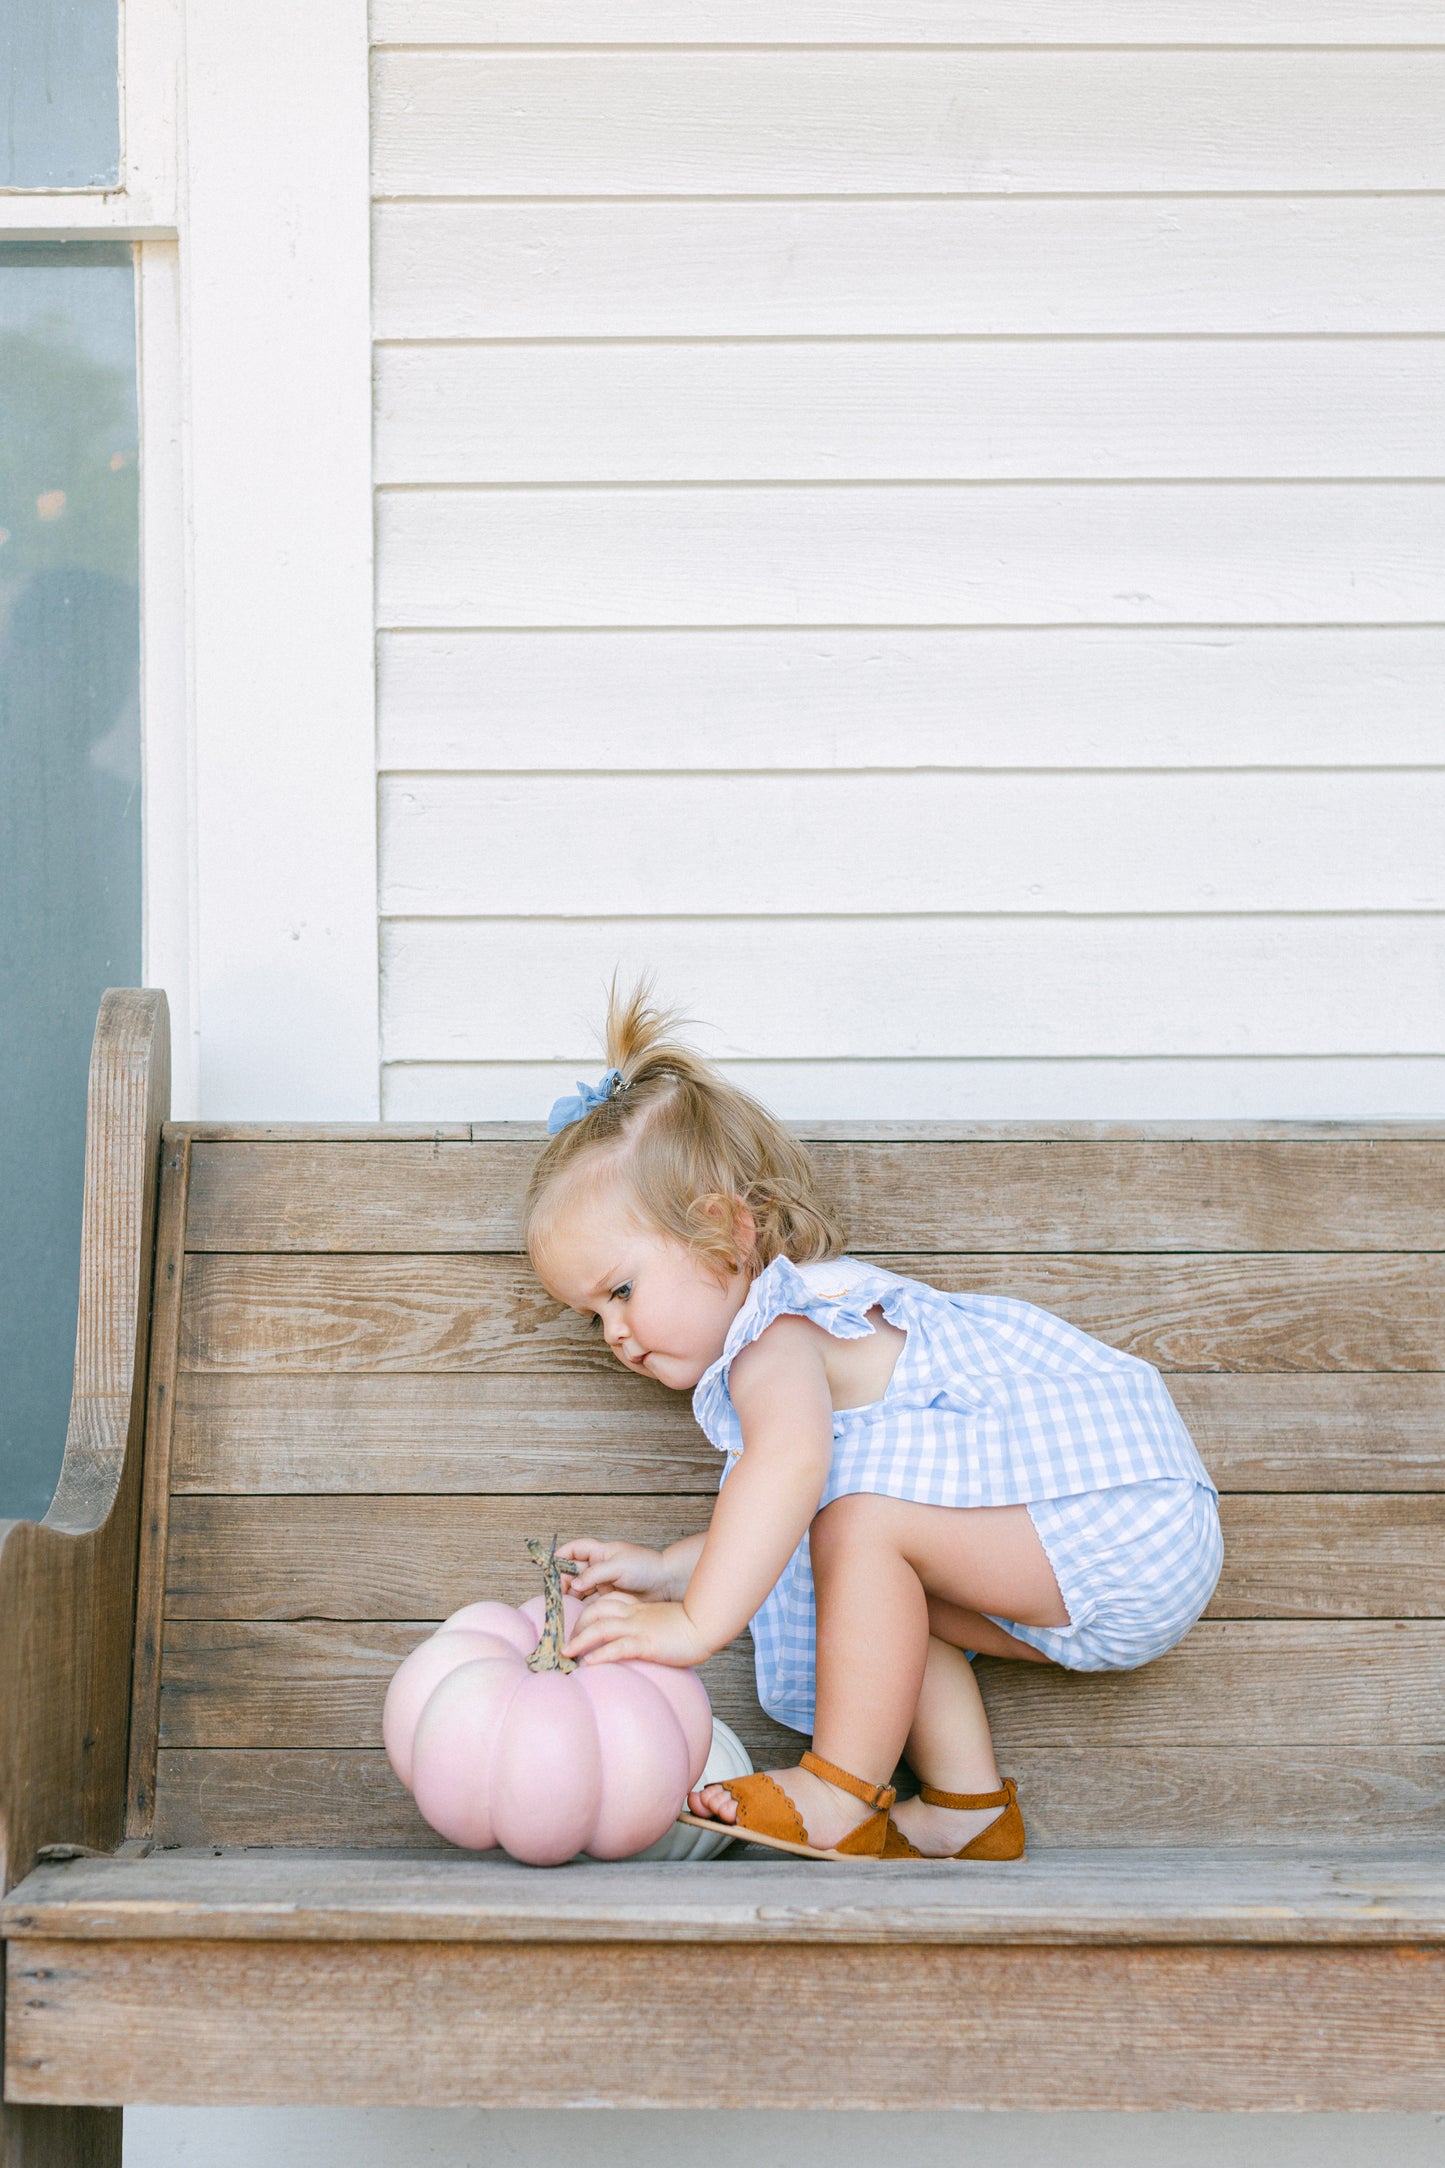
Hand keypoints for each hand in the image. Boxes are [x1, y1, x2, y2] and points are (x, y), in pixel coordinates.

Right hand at [556, 1537, 674, 1600]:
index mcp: (601, 1552)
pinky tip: (574, 1613)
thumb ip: (594, 1574)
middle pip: (573, 1570)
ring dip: (569, 1595)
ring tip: (561, 1605)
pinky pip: (588, 1602)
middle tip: (556, 1592)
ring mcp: (603, 1583)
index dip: (560, 1555)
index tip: (548, 1565)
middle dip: (562, 1579)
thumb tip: (574, 1585)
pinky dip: (580, 1606)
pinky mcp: (608, 1598)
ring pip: (579, 1588)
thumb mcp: (618, 1566)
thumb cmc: (645, 1567)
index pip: (575, 1549)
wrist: (666, 1584)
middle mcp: (599, 1567)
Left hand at [564, 1593, 711, 1669]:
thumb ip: (648, 1626)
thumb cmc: (690, 1627)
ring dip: (580, 1639)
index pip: (608, 1602)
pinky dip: (601, 1654)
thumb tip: (638, 1641)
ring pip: (601, 1627)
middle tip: (568, 1642)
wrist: (707, 1624)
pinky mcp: (646, 1643)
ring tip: (567, 1653)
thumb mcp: (663, 1622)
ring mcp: (639, 1627)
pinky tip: (589, 1663)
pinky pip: (618, 1647)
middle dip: (578, 1624)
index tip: (579, 1624)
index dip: (589, 1611)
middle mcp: (635, 1615)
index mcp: (639, 1609)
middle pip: (597, 1610)